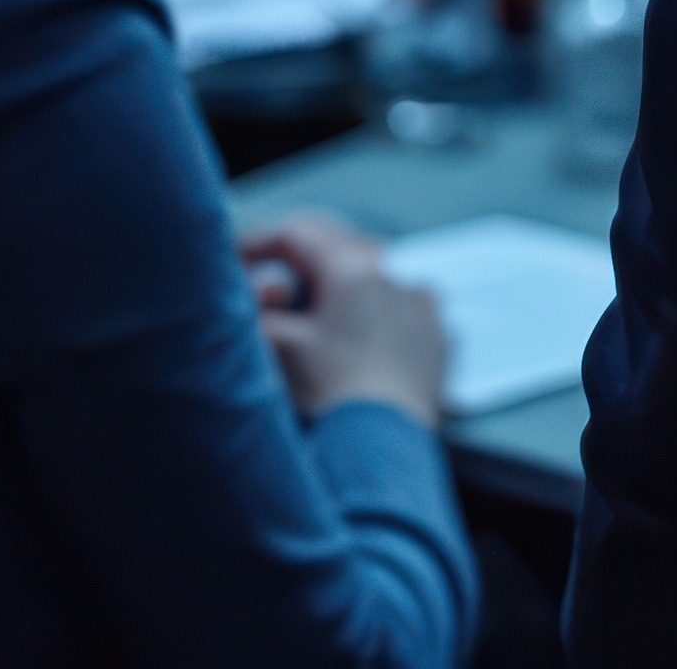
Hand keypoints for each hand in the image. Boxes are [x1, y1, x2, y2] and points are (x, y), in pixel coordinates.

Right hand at [242, 209, 452, 427]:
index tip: (238, 259)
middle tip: (273, 283)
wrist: (386, 443)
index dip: (259, 242)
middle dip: (301, 262)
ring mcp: (424, 300)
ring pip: (374, 274)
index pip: (297, 232)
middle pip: (339, 247)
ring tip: (316, 315)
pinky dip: (375, 314)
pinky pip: (401, 306)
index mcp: (354, 264)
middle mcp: (398, 269)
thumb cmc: (333, 393)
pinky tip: (357, 341)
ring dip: (341, 287)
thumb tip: (254, 298)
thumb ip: (258, 312)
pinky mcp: (439, 332)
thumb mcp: (280, 348)